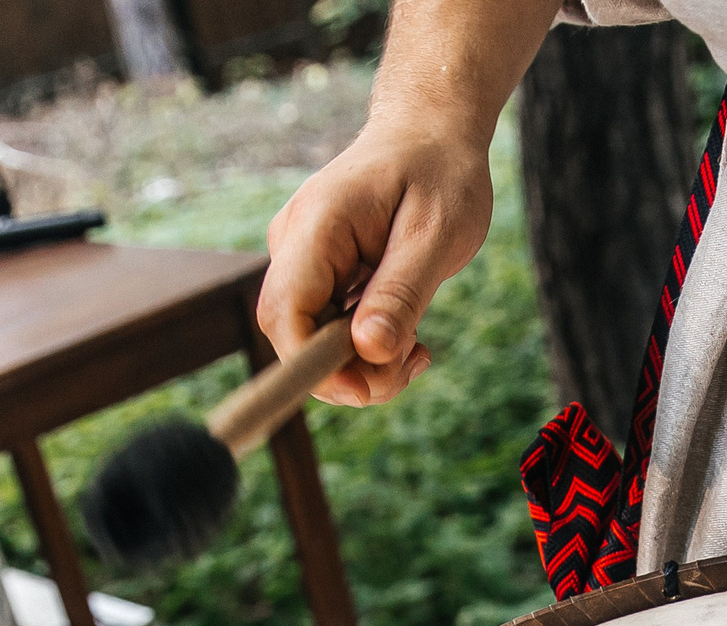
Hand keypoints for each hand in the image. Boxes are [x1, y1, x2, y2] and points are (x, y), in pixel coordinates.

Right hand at [258, 117, 492, 405]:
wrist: (432, 133)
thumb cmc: (440, 173)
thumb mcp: (437, 234)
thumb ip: (401, 294)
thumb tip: (368, 351)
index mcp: (317, 226)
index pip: (285, 314)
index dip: (313, 366)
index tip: (368, 390)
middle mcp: (295, 245)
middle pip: (294, 337)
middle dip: (350, 372)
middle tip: (415, 362)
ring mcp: (302, 260)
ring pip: (313, 342)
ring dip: (366, 364)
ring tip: (419, 346)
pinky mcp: (319, 275)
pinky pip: (329, 331)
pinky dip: (368, 348)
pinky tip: (408, 337)